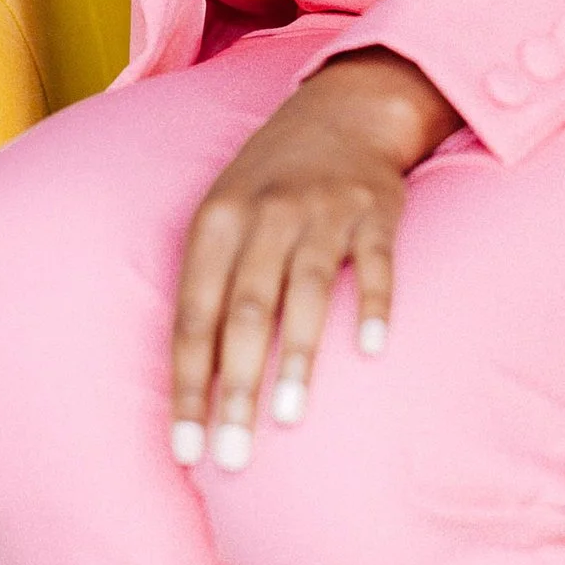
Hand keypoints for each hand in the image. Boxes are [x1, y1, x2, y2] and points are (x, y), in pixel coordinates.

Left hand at [170, 49, 459, 469]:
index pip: (193, 316)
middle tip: (233, 455)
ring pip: (307, 289)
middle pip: (245, 311)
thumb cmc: (268, 183)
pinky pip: (378, 263)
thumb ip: (209, 289)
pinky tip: (372, 348)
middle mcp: (266, 214)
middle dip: (236, 387)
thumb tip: (194, 386)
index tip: (186, 448)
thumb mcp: (222, 217)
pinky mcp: (377, 210)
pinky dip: (375, 304)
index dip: (187, 385)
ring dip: (297, 355)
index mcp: (216, 221)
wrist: (343, 109)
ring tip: (289, 416)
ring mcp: (325, 210)